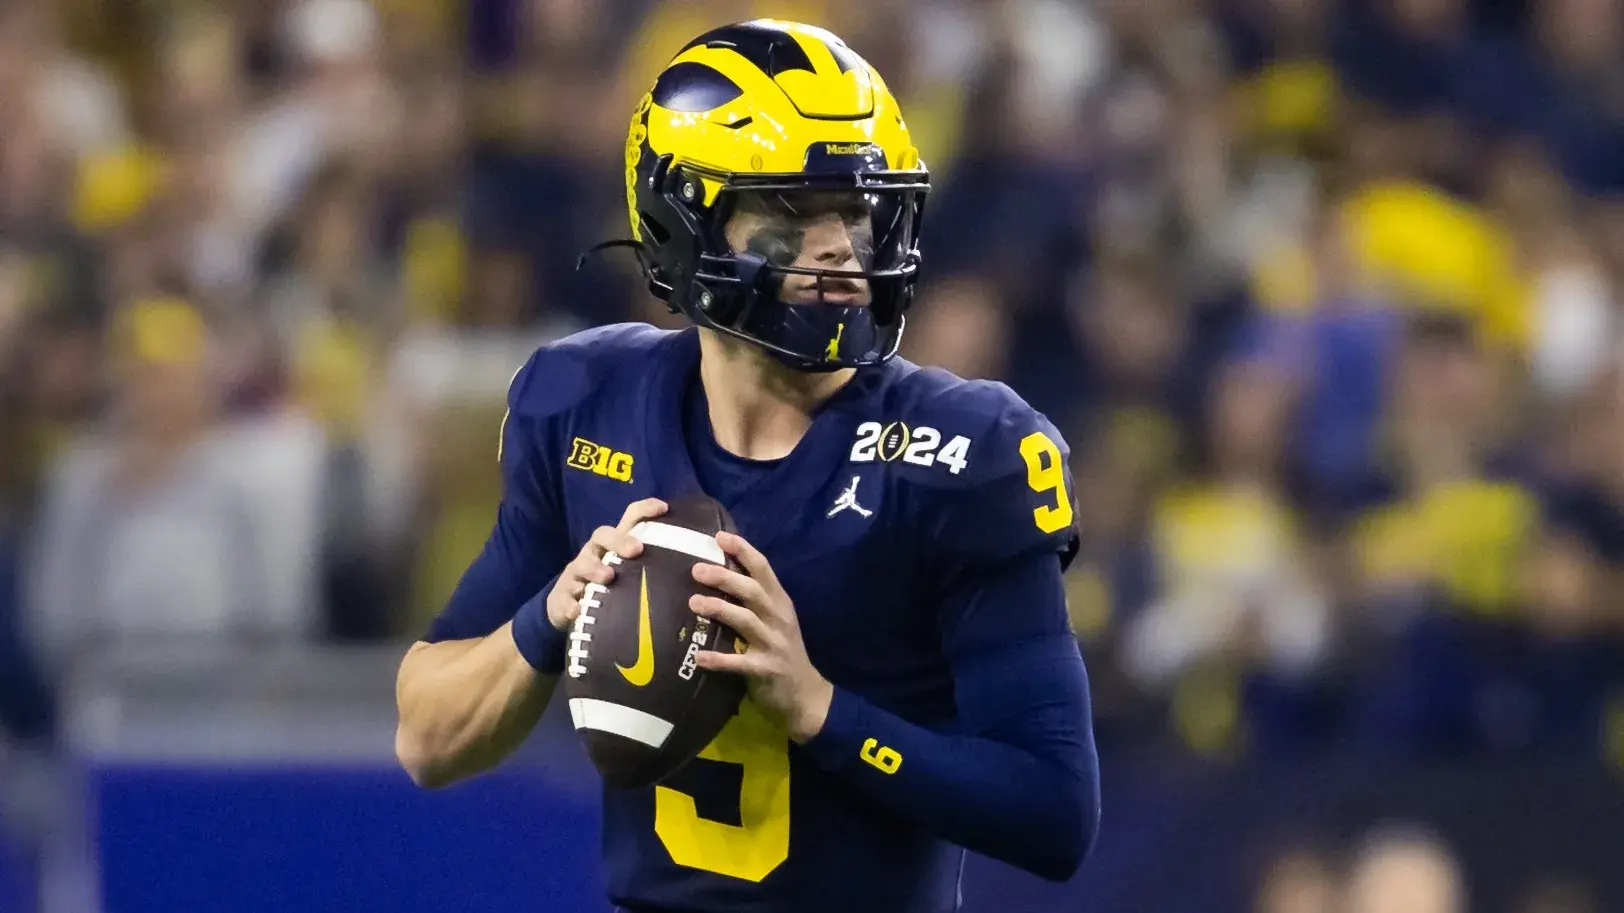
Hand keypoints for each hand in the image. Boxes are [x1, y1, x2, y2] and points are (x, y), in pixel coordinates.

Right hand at [547, 497, 667, 630]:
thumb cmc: (610, 589)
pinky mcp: (562, 599)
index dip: (644, 509)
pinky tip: (578, 611)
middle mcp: (594, 554)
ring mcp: (576, 576)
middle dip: (619, 540)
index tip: (664, 508)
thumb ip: (656, 568)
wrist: (567, 610)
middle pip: (602, 535)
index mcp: (614, 546)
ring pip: (582, 565)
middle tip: (636, 550)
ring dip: (595, 569)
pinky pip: (565, 600)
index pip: (629, 519)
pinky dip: (571, 605)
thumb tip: (699, 569)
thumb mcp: (631, 575)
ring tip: (608, 577)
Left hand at [690, 532, 832, 742]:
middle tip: (696, 569)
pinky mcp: (766, 670)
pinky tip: (699, 656)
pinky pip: (740, 663)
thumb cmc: (782, 650)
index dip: (742, 550)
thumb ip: (754, 599)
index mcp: (779, 602)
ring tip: (693, 603)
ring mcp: (774, 644)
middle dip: (725, 577)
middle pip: (753, 591)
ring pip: (746, 621)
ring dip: (719, 609)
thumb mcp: (775, 619)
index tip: (719, 536)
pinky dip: (719, 660)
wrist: (805, 694)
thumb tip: (718, 572)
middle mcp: (778, 618)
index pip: (763, 568)